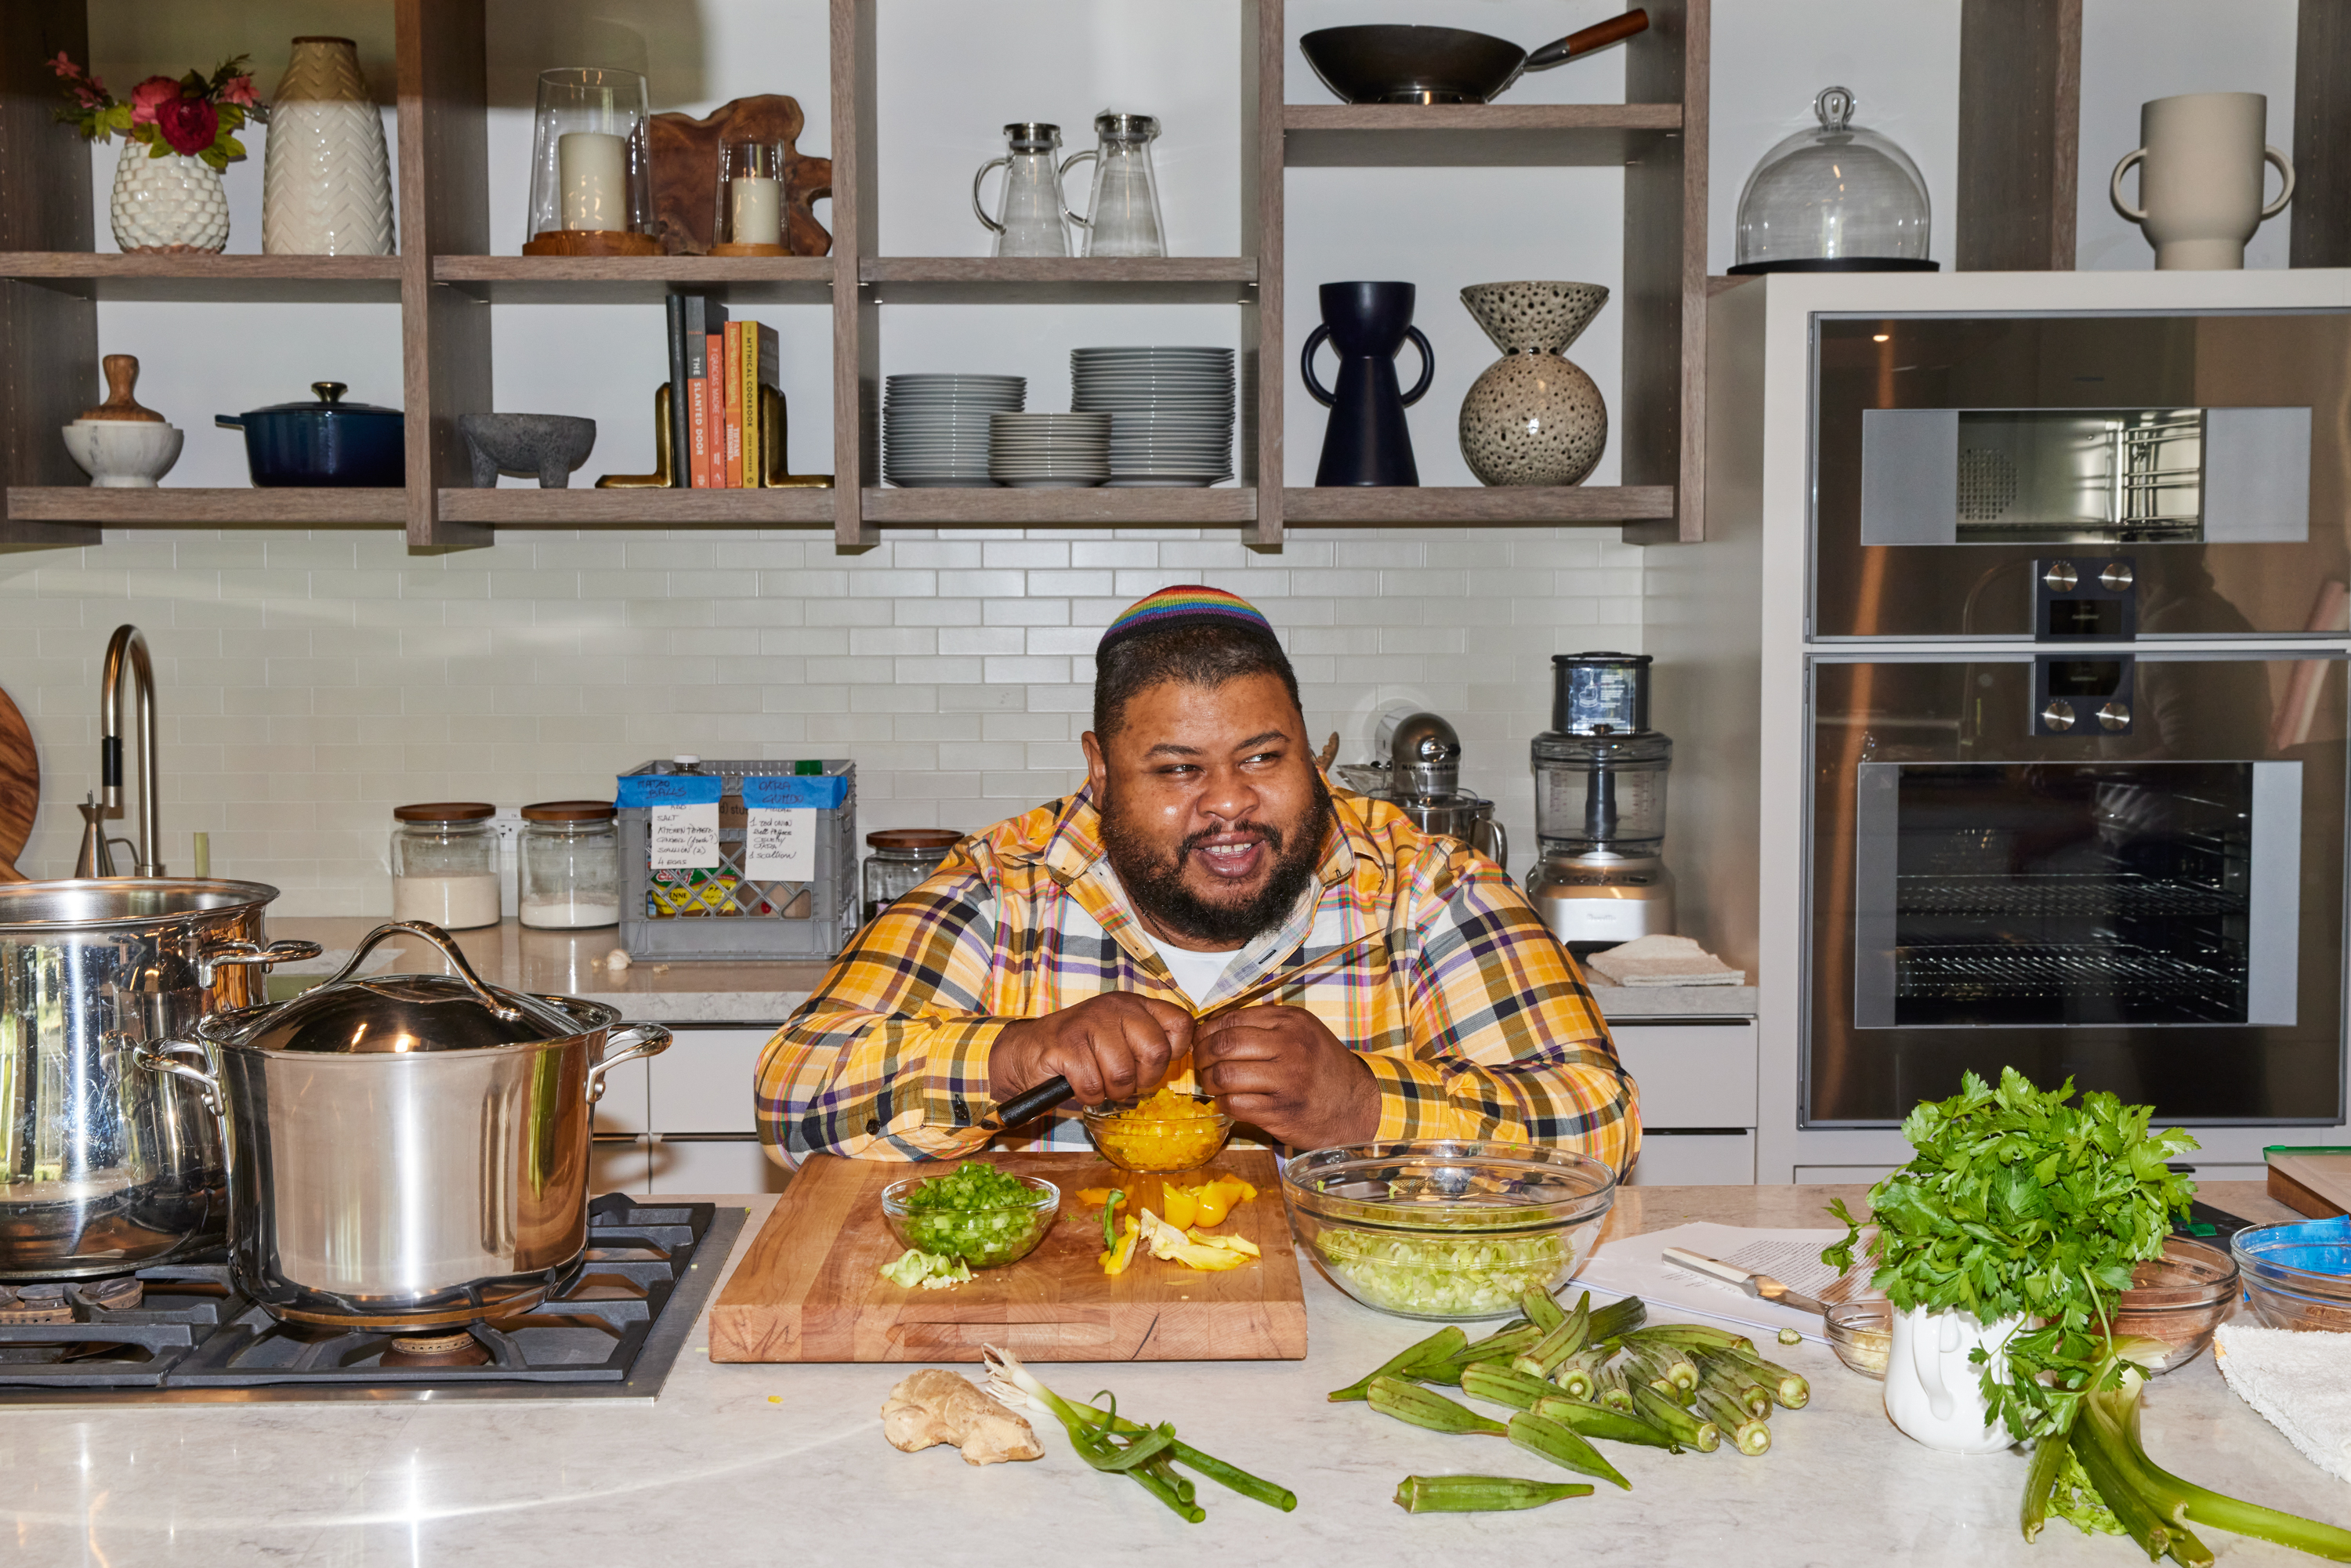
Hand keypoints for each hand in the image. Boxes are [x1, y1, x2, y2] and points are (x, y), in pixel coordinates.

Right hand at [988, 993, 1195, 1108]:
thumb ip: (1150, 1043)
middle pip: (1156, 1053)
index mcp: (1134, 1004)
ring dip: (1110, 1091)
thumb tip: (1183, 1062)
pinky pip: (1092, 1086)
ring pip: (1122, 1075)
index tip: (1149, 1064)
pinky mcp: (1064, 1045)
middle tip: (1122, 1080)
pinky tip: (1077, 1084)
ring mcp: (1087, 1023)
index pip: (1181, 1024)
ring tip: (1097, 1081)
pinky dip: (1086, 1095)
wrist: (1027, 1051)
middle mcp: (1114, 1008)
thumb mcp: (1121, 1037)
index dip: (1173, 1054)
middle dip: (1141, 1080)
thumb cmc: (1081, 1051)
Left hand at [1194, 1004, 1379, 1148]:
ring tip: (1213, 1084)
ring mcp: (1287, 1080)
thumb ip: (1265, 1026)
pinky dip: (1223, 1103)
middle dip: (1202, 1055)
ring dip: (1210, 1082)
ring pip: (1225, 1075)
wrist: (1357, 1106)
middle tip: (1201, 1063)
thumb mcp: (1303, 1033)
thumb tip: (1214, 1028)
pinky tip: (1229, 1102)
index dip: (1207, 1031)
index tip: (1201, 1041)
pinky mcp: (1281, 1111)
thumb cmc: (1323, 1070)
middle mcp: (1290, 1046)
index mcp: (1291, 1021)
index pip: (1232, 1019)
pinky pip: (1235, 1104)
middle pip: (1224, 1045)